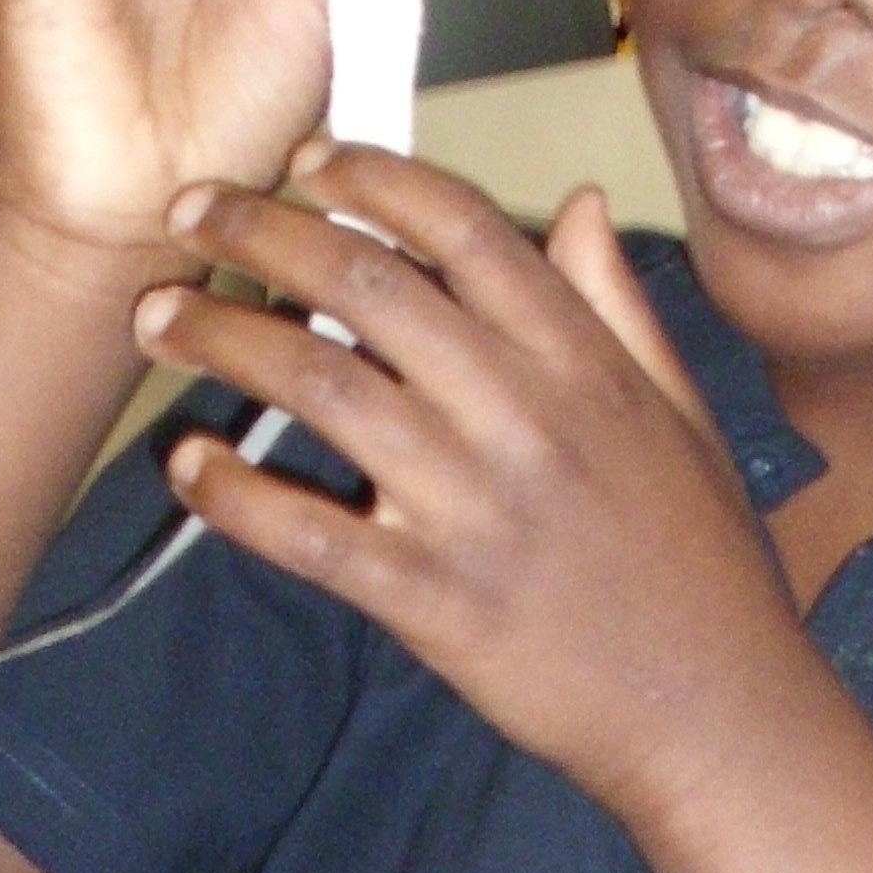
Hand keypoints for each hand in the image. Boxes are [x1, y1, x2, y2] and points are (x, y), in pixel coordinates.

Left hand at [136, 156, 814, 821]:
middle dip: (264, 232)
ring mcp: (475, 507)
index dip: (374, 178)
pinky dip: (239, 496)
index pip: (464, 229)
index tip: (308, 159)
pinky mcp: (436, 600)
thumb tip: (576, 205)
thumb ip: (619, 307)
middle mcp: (523, 415)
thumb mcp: (682, 417)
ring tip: (158, 317)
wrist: (714, 713)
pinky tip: (190, 467)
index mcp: (584, 363)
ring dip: (226, 340)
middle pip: (369, 286)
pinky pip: (313, 534)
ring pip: (323, 389)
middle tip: (193, 212)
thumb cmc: (703, 568)